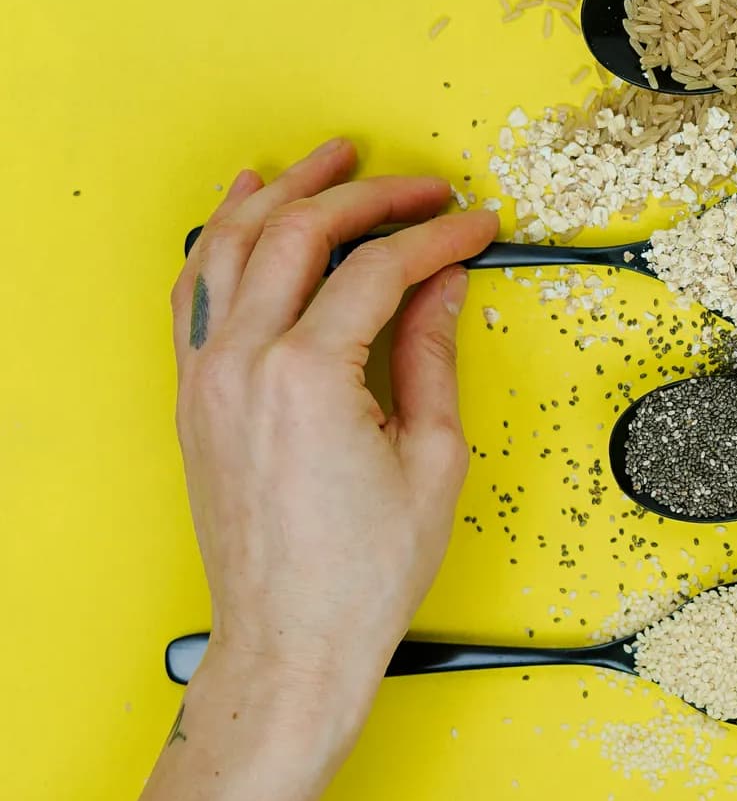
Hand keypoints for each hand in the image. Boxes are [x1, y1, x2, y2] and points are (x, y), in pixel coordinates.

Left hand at [171, 137, 496, 747]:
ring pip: (232, 243)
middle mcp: (244, 363)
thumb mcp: (433, 458)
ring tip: (331, 161)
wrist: (291, 639)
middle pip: (300, 233)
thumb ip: (431, 355)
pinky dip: (221, 235)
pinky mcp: (194, 394)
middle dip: (367, 194)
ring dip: (284, 190)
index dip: (438, 237)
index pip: (378, 268)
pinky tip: (246, 206)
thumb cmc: (361, 572)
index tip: (477, 226)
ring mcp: (207, 376)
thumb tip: (443, 286)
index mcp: (308, 376)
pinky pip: (196, 287)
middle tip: (420, 186)